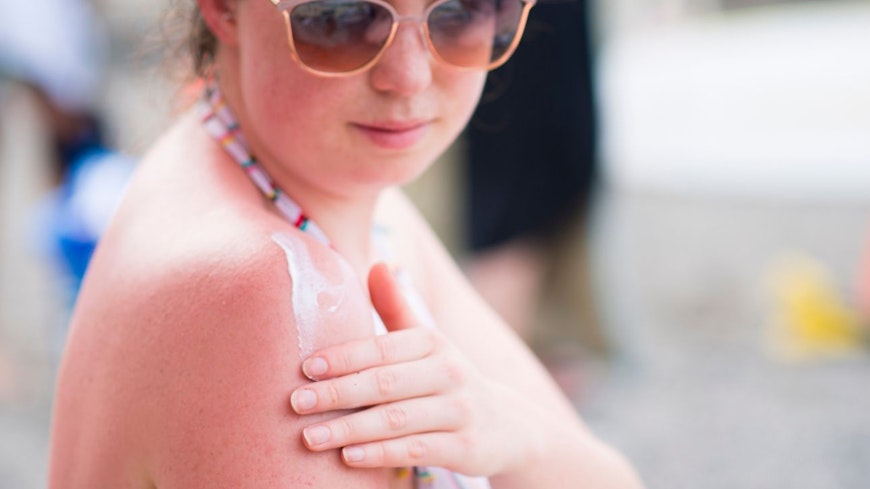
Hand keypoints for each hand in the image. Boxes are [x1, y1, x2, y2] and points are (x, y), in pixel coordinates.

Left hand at [289, 263, 533, 474]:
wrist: (508, 425)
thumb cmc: (447, 378)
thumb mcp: (427, 340)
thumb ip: (396, 306)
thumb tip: (378, 262)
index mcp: (433, 342)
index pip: (382, 348)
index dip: (344, 357)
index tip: (305, 368)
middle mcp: (449, 372)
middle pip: (385, 383)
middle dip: (337, 393)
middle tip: (296, 404)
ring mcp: (459, 411)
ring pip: (397, 420)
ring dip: (350, 428)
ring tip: (310, 437)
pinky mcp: (465, 447)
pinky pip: (417, 450)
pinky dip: (381, 454)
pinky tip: (348, 458)